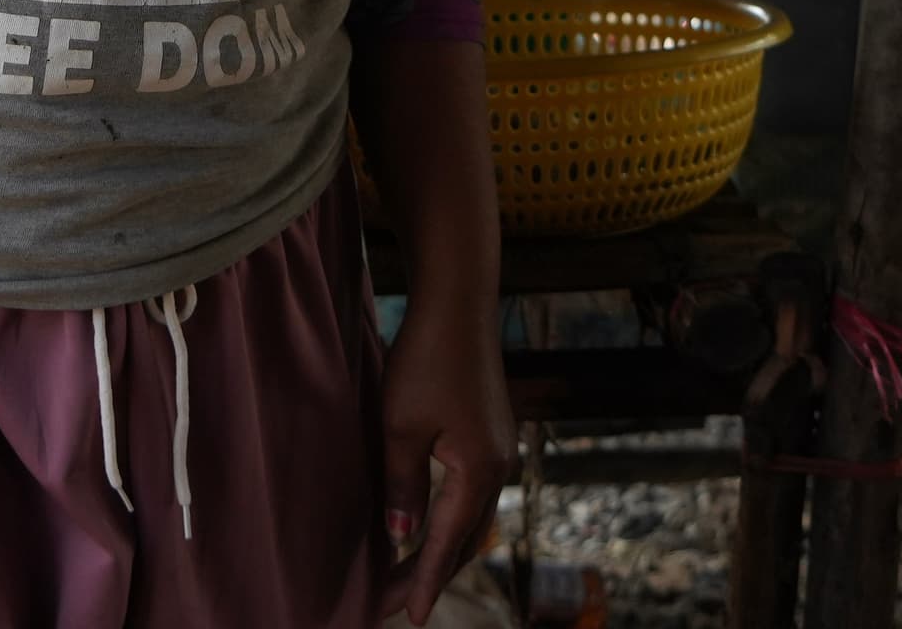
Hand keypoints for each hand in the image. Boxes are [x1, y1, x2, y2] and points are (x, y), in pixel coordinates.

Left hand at [377, 295, 516, 624]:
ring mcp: (500, 450)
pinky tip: (432, 523)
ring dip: (446, 547)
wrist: (459, 304)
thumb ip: (401, 485)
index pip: (446, 542)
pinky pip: (474, 494)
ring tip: (413, 574)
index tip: (411, 616)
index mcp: (479, 472)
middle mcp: (499, 468)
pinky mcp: (492, 434)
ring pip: (474, 517)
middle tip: (402, 603)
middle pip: (468, 538)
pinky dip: (453, 519)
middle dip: (436, 573)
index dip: (425, 580)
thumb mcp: (401, 426)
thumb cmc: (425, 360)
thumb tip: (401, 537)